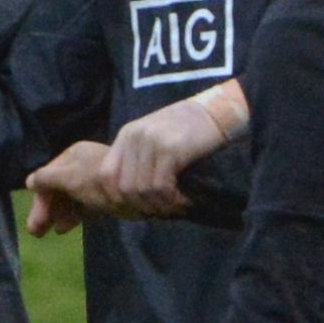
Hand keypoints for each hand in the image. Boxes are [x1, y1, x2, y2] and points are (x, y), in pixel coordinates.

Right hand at [24, 142, 115, 234]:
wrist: (139, 190)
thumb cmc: (99, 181)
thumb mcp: (69, 178)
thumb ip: (48, 179)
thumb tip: (30, 182)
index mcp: (73, 156)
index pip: (47, 178)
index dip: (39, 201)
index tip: (35, 224)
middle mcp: (83, 166)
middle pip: (58, 189)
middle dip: (46, 210)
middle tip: (37, 232)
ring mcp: (95, 182)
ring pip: (70, 199)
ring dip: (58, 215)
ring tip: (53, 231)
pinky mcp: (106, 196)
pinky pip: (84, 205)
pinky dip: (73, 216)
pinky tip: (64, 227)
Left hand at [102, 80, 242, 213]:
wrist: (218, 112)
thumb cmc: (189, 129)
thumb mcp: (156, 138)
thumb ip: (140, 159)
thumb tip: (131, 197)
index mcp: (127, 134)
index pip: (105, 175)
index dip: (116, 198)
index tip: (136, 208)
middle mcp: (134, 137)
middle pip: (124, 188)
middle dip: (141, 206)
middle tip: (160, 211)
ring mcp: (151, 142)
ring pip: (142, 191)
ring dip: (159, 205)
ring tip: (175, 206)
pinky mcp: (170, 150)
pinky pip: (161, 187)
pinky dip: (172, 200)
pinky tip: (184, 199)